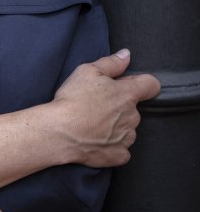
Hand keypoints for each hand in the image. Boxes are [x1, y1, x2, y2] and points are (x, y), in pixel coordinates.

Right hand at [53, 50, 159, 167]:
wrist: (59, 132)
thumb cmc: (73, 99)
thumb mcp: (88, 71)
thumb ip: (111, 63)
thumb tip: (126, 55)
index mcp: (128, 95)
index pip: (151, 85)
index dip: (142, 83)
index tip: (128, 85)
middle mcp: (132, 117)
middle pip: (134, 108)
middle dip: (121, 105)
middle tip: (98, 104)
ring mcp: (127, 138)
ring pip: (128, 129)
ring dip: (117, 125)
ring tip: (94, 123)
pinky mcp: (118, 155)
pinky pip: (122, 149)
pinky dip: (113, 146)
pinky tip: (97, 140)